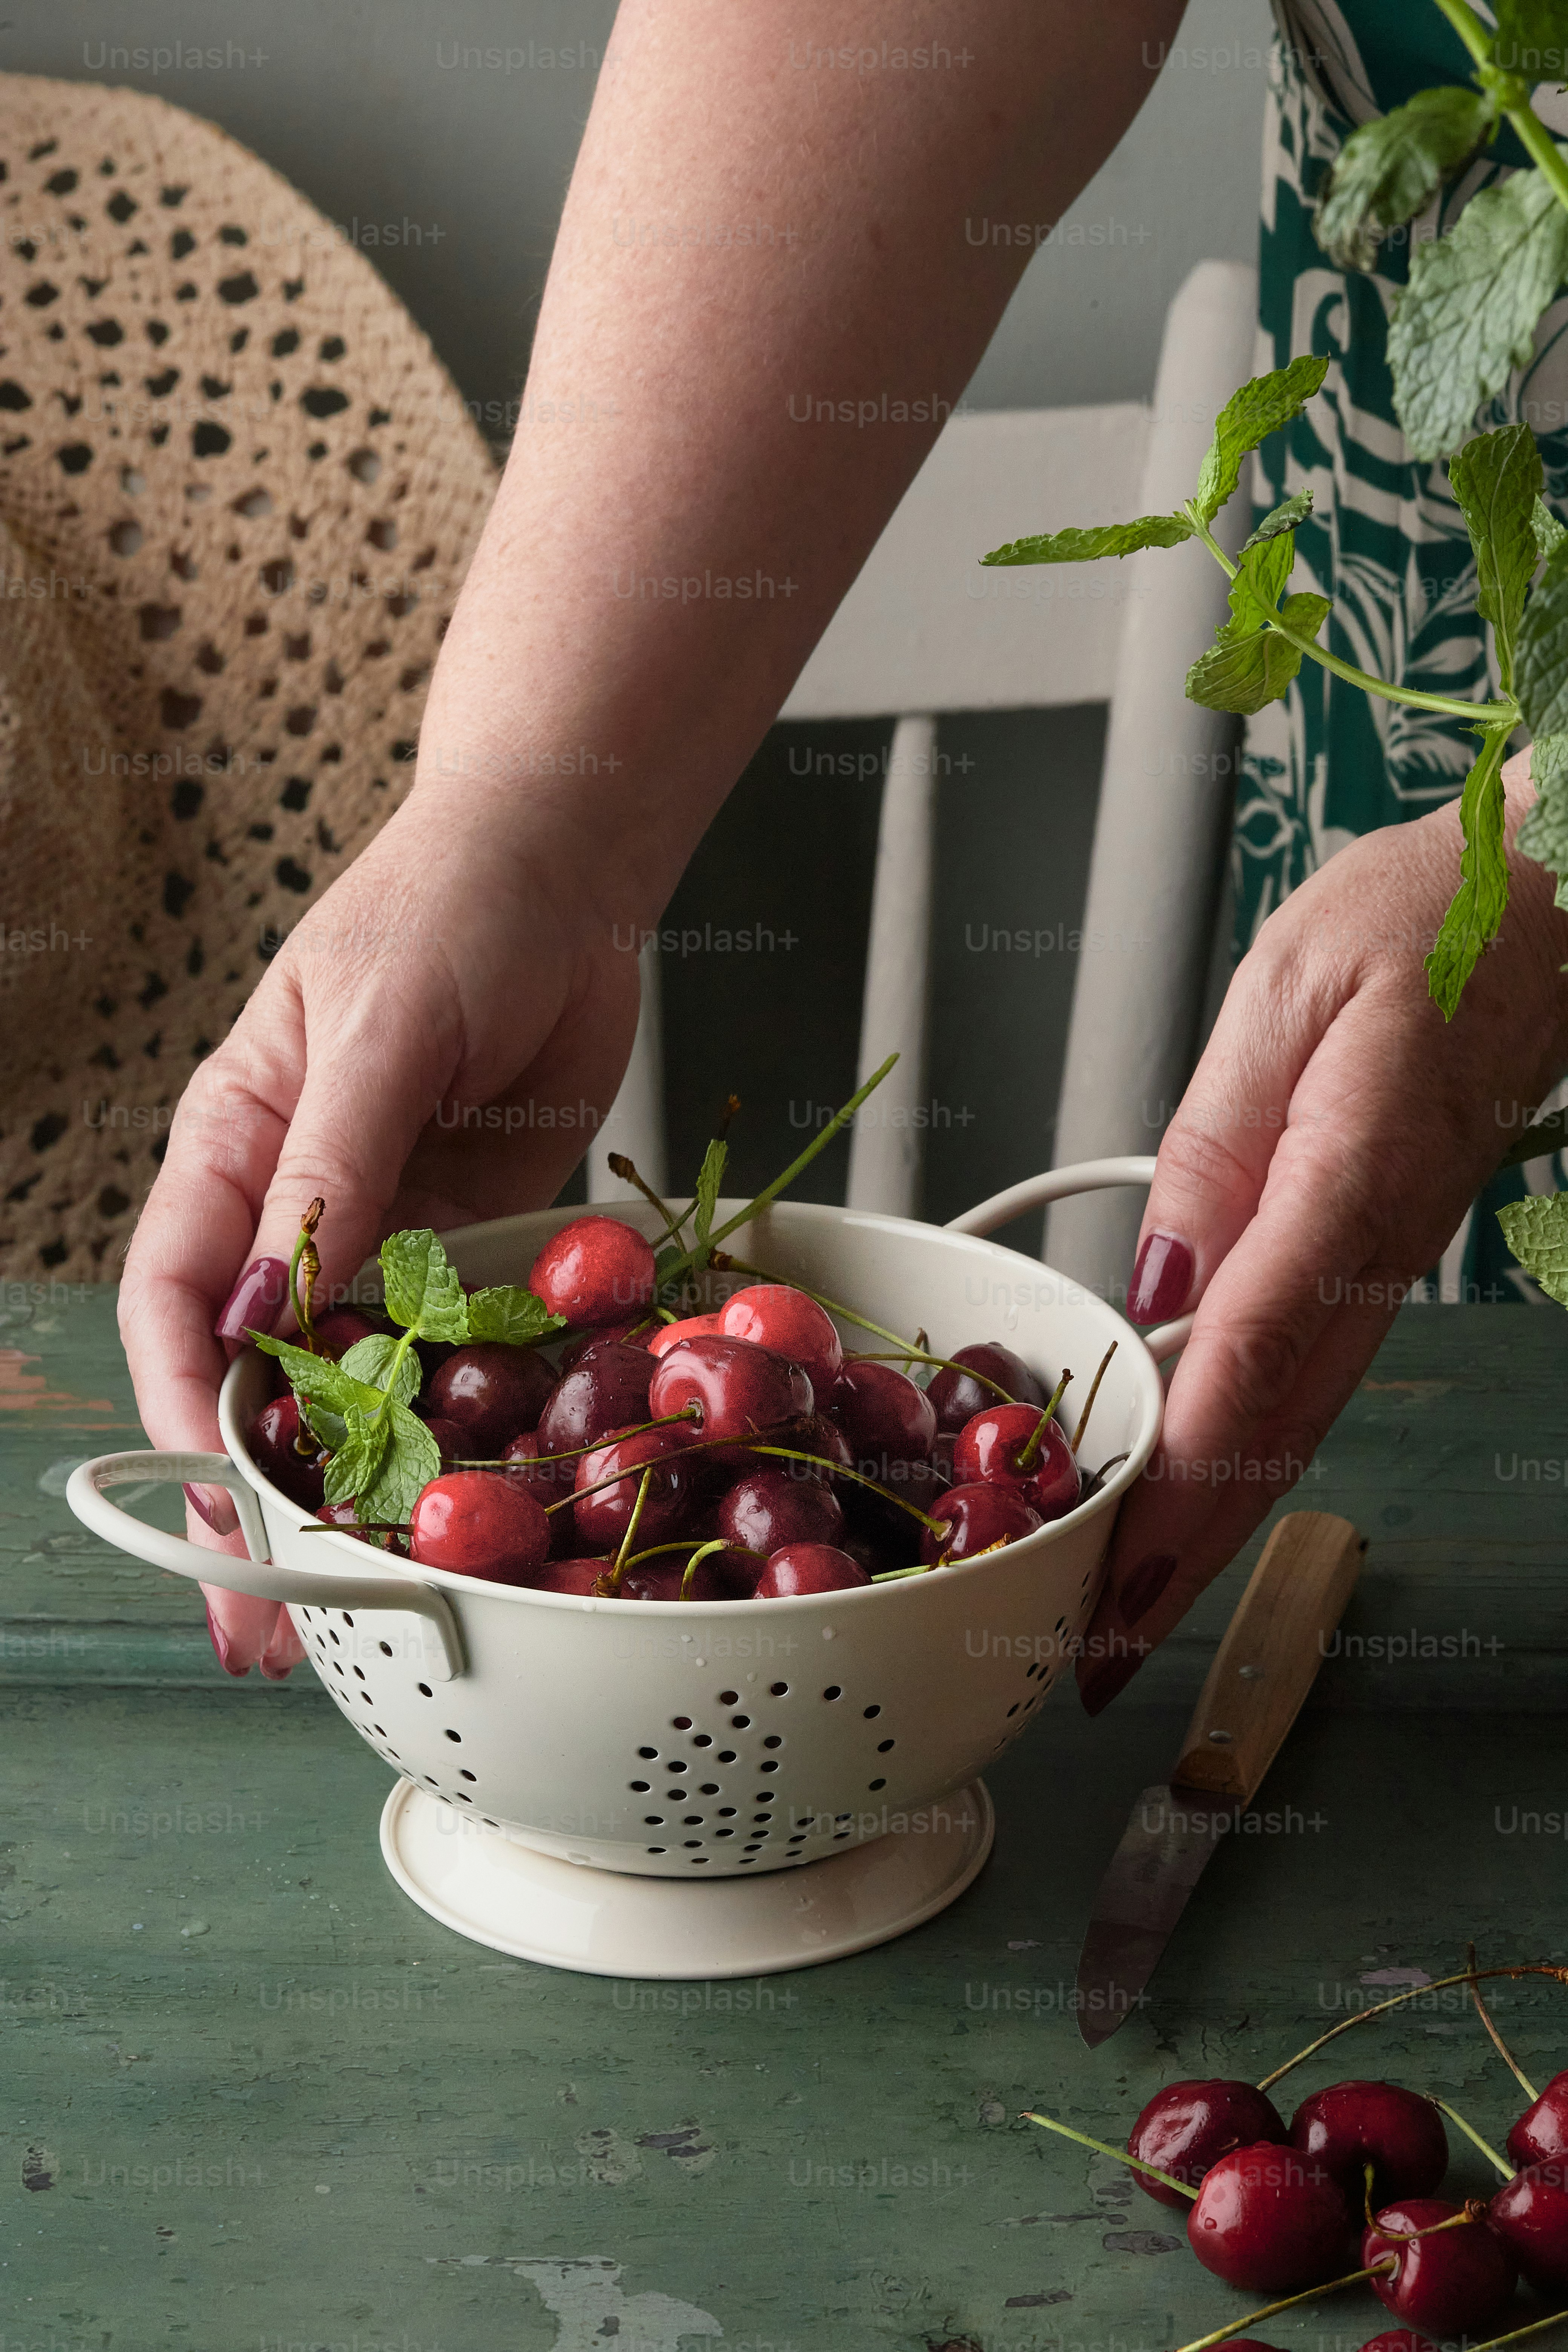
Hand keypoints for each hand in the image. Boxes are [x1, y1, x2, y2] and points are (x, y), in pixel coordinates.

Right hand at [118, 786, 640, 1674]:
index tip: (219, 1493)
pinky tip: (474, 1502)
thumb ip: (330, 1174)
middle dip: (259, 1493)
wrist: (568, 870)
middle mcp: (302, 1212)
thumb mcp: (380, 1035)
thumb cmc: (448, 912)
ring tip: (367, 1602)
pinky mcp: (482, 1245)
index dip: (187, 1404)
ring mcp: (397, 1237)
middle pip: (259, 1373)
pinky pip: (467, 1350)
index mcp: (236, 1153)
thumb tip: (265, 1314)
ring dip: (358, 1489)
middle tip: (270, 1618)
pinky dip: (466, 1425)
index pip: (179, 1300)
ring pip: (360, 1384)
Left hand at [1077, 752, 1567, 1711]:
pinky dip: (1242, 1446)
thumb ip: (1218, 1141)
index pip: (1252, 1355)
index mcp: (1351, 1175)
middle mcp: (1376, 1245)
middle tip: (1101, 1648)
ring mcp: (1386, 1261)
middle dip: (1185, 1551)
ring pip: (1292, 1418)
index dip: (1183, 1477)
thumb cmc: (1426, 921)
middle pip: (1273, 1426)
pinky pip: (1305, 1370)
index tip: (1123, 1570)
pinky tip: (1188, 1491)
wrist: (1547, 905)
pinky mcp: (1378, 1255)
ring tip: (1126, 1604)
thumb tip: (1160, 1283)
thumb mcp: (1287, 989)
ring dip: (1210, 1520)